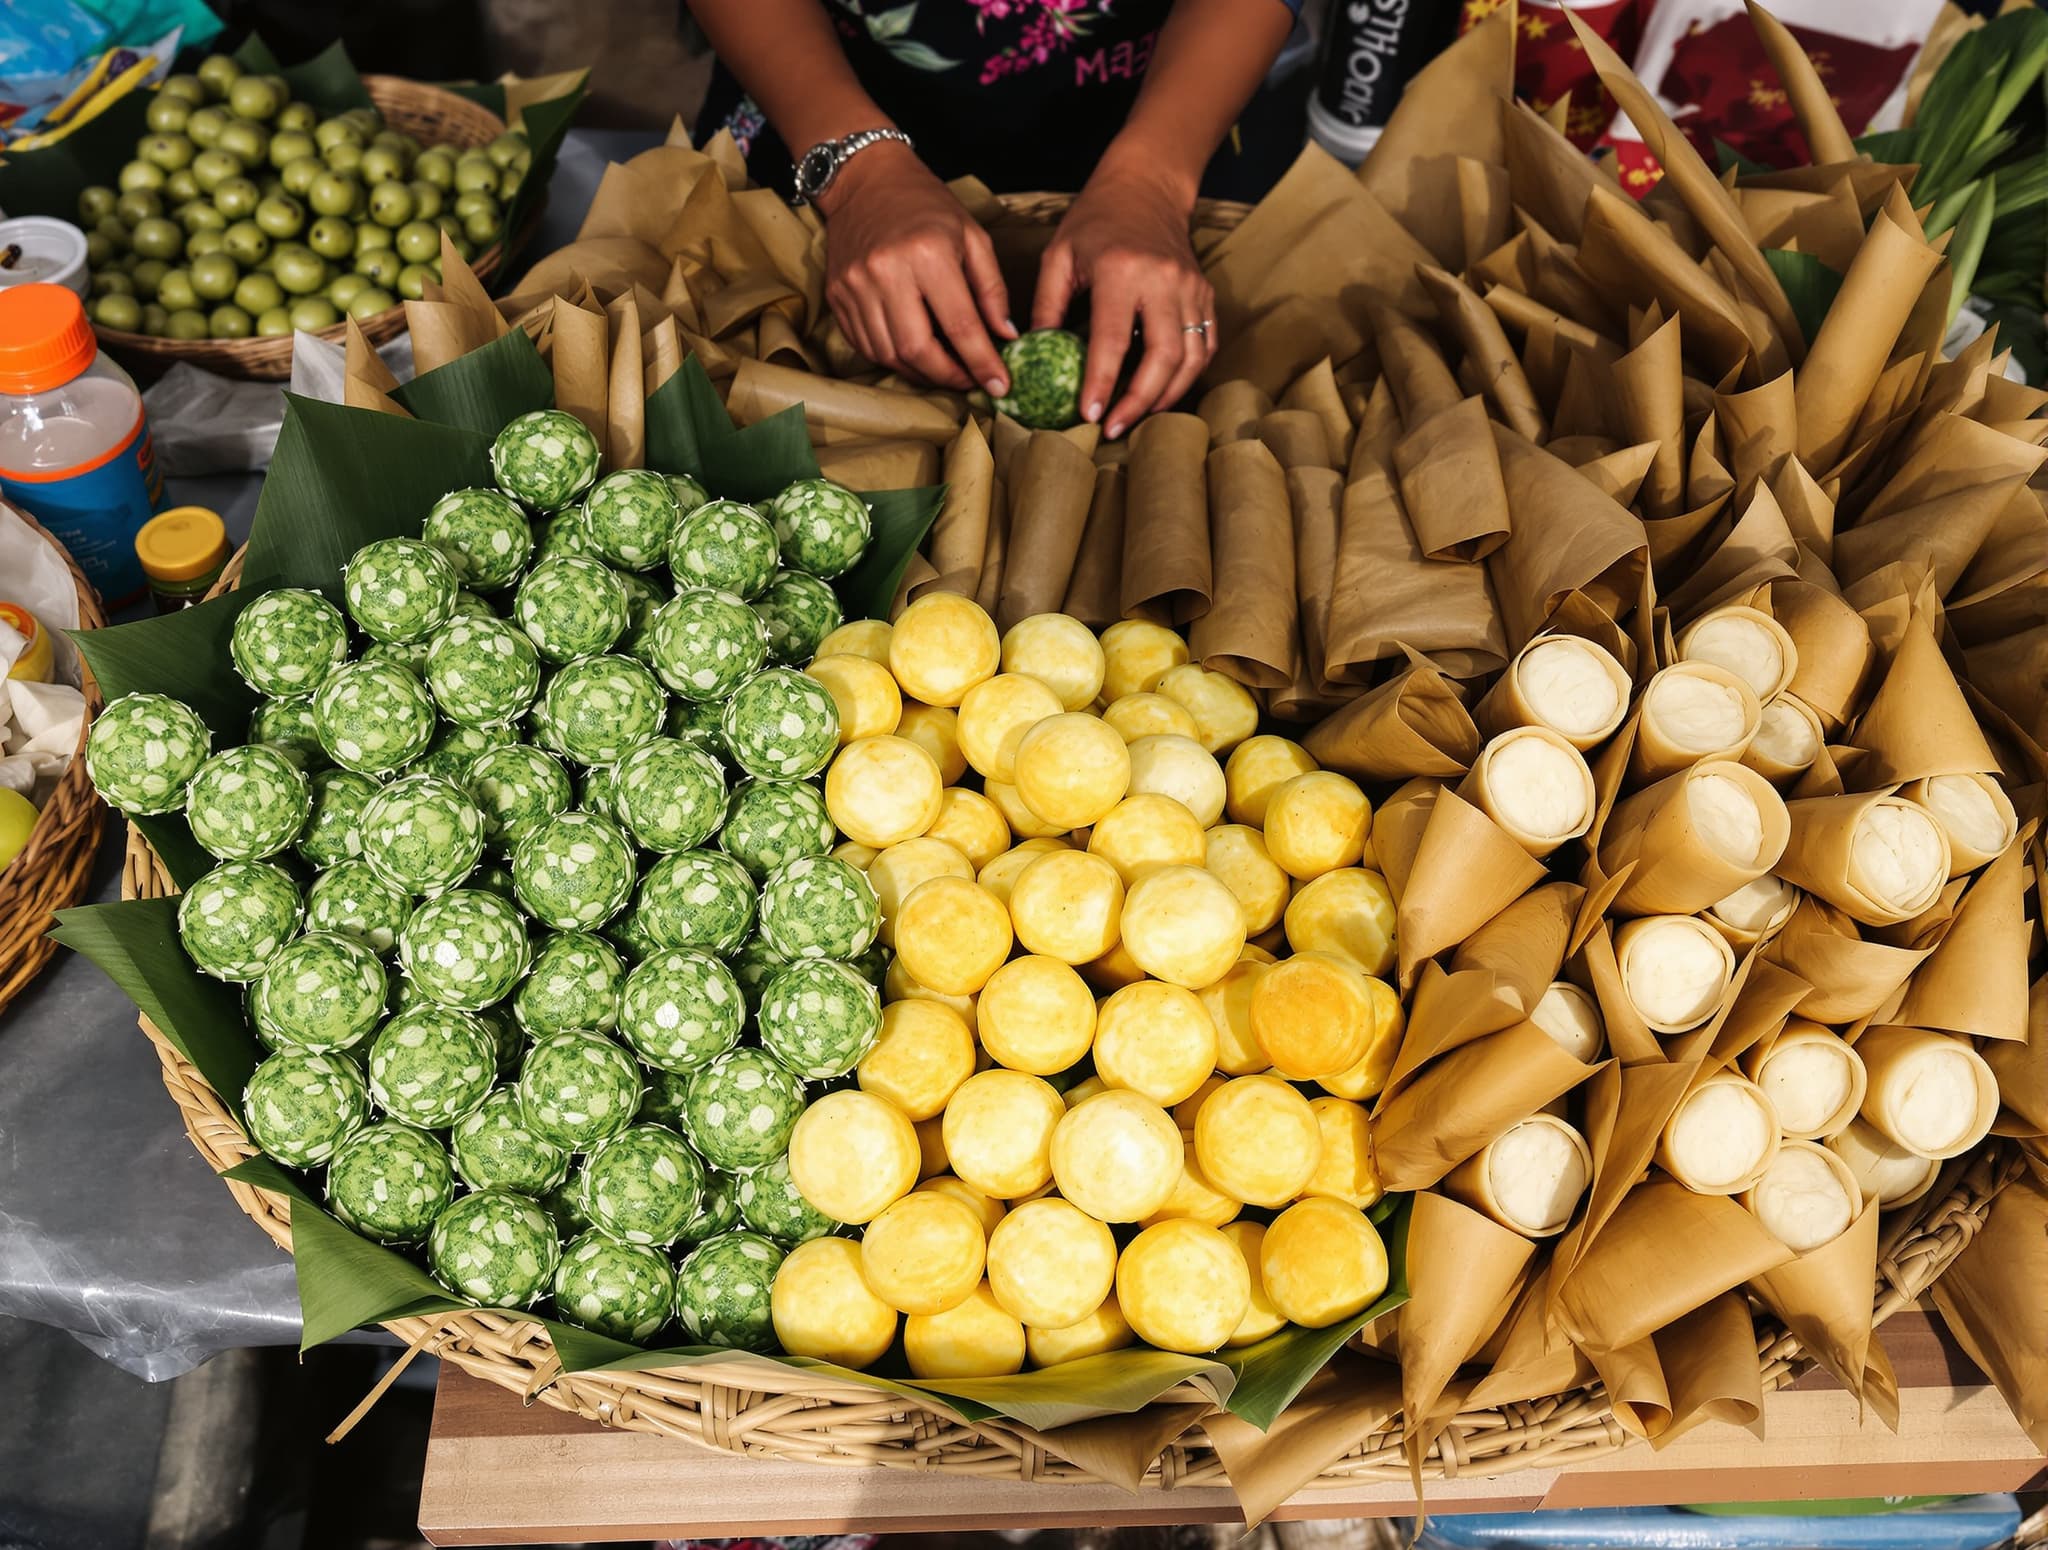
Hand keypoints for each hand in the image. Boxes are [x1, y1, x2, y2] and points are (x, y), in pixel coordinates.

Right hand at [818, 141, 1015, 393]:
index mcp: (928, 255)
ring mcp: (855, 286)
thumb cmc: (926, 206)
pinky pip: (866, 345)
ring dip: (921, 372)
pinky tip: (913, 353)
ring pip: (890, 355)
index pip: (960, 326)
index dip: (982, 363)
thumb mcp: (972, 237)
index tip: (999, 387)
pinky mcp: (837, 295)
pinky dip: (893, 359)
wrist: (865, 180)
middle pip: (919, 350)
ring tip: (944, 368)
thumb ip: (992, 289)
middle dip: (949, 376)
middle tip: (970, 380)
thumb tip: (1006, 337)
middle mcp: (886, 273)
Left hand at [1032, 155, 1214, 438]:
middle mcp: (1164, 280)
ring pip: (1191, 357)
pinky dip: (1187, 377)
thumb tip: (1033, 358)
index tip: (1090, 416)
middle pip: (1163, 356)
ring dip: (1167, 396)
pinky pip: (1205, 346)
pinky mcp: (1206, 295)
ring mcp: (1192, 288)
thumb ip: (1046, 307)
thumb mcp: (1058, 256)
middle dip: (1139, 401)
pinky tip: (1162, 394)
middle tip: (1115, 429)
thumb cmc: (1094, 222)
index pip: (1113, 339)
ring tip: (1138, 418)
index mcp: (1122, 270)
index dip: (1102, 382)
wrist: (1146, 188)